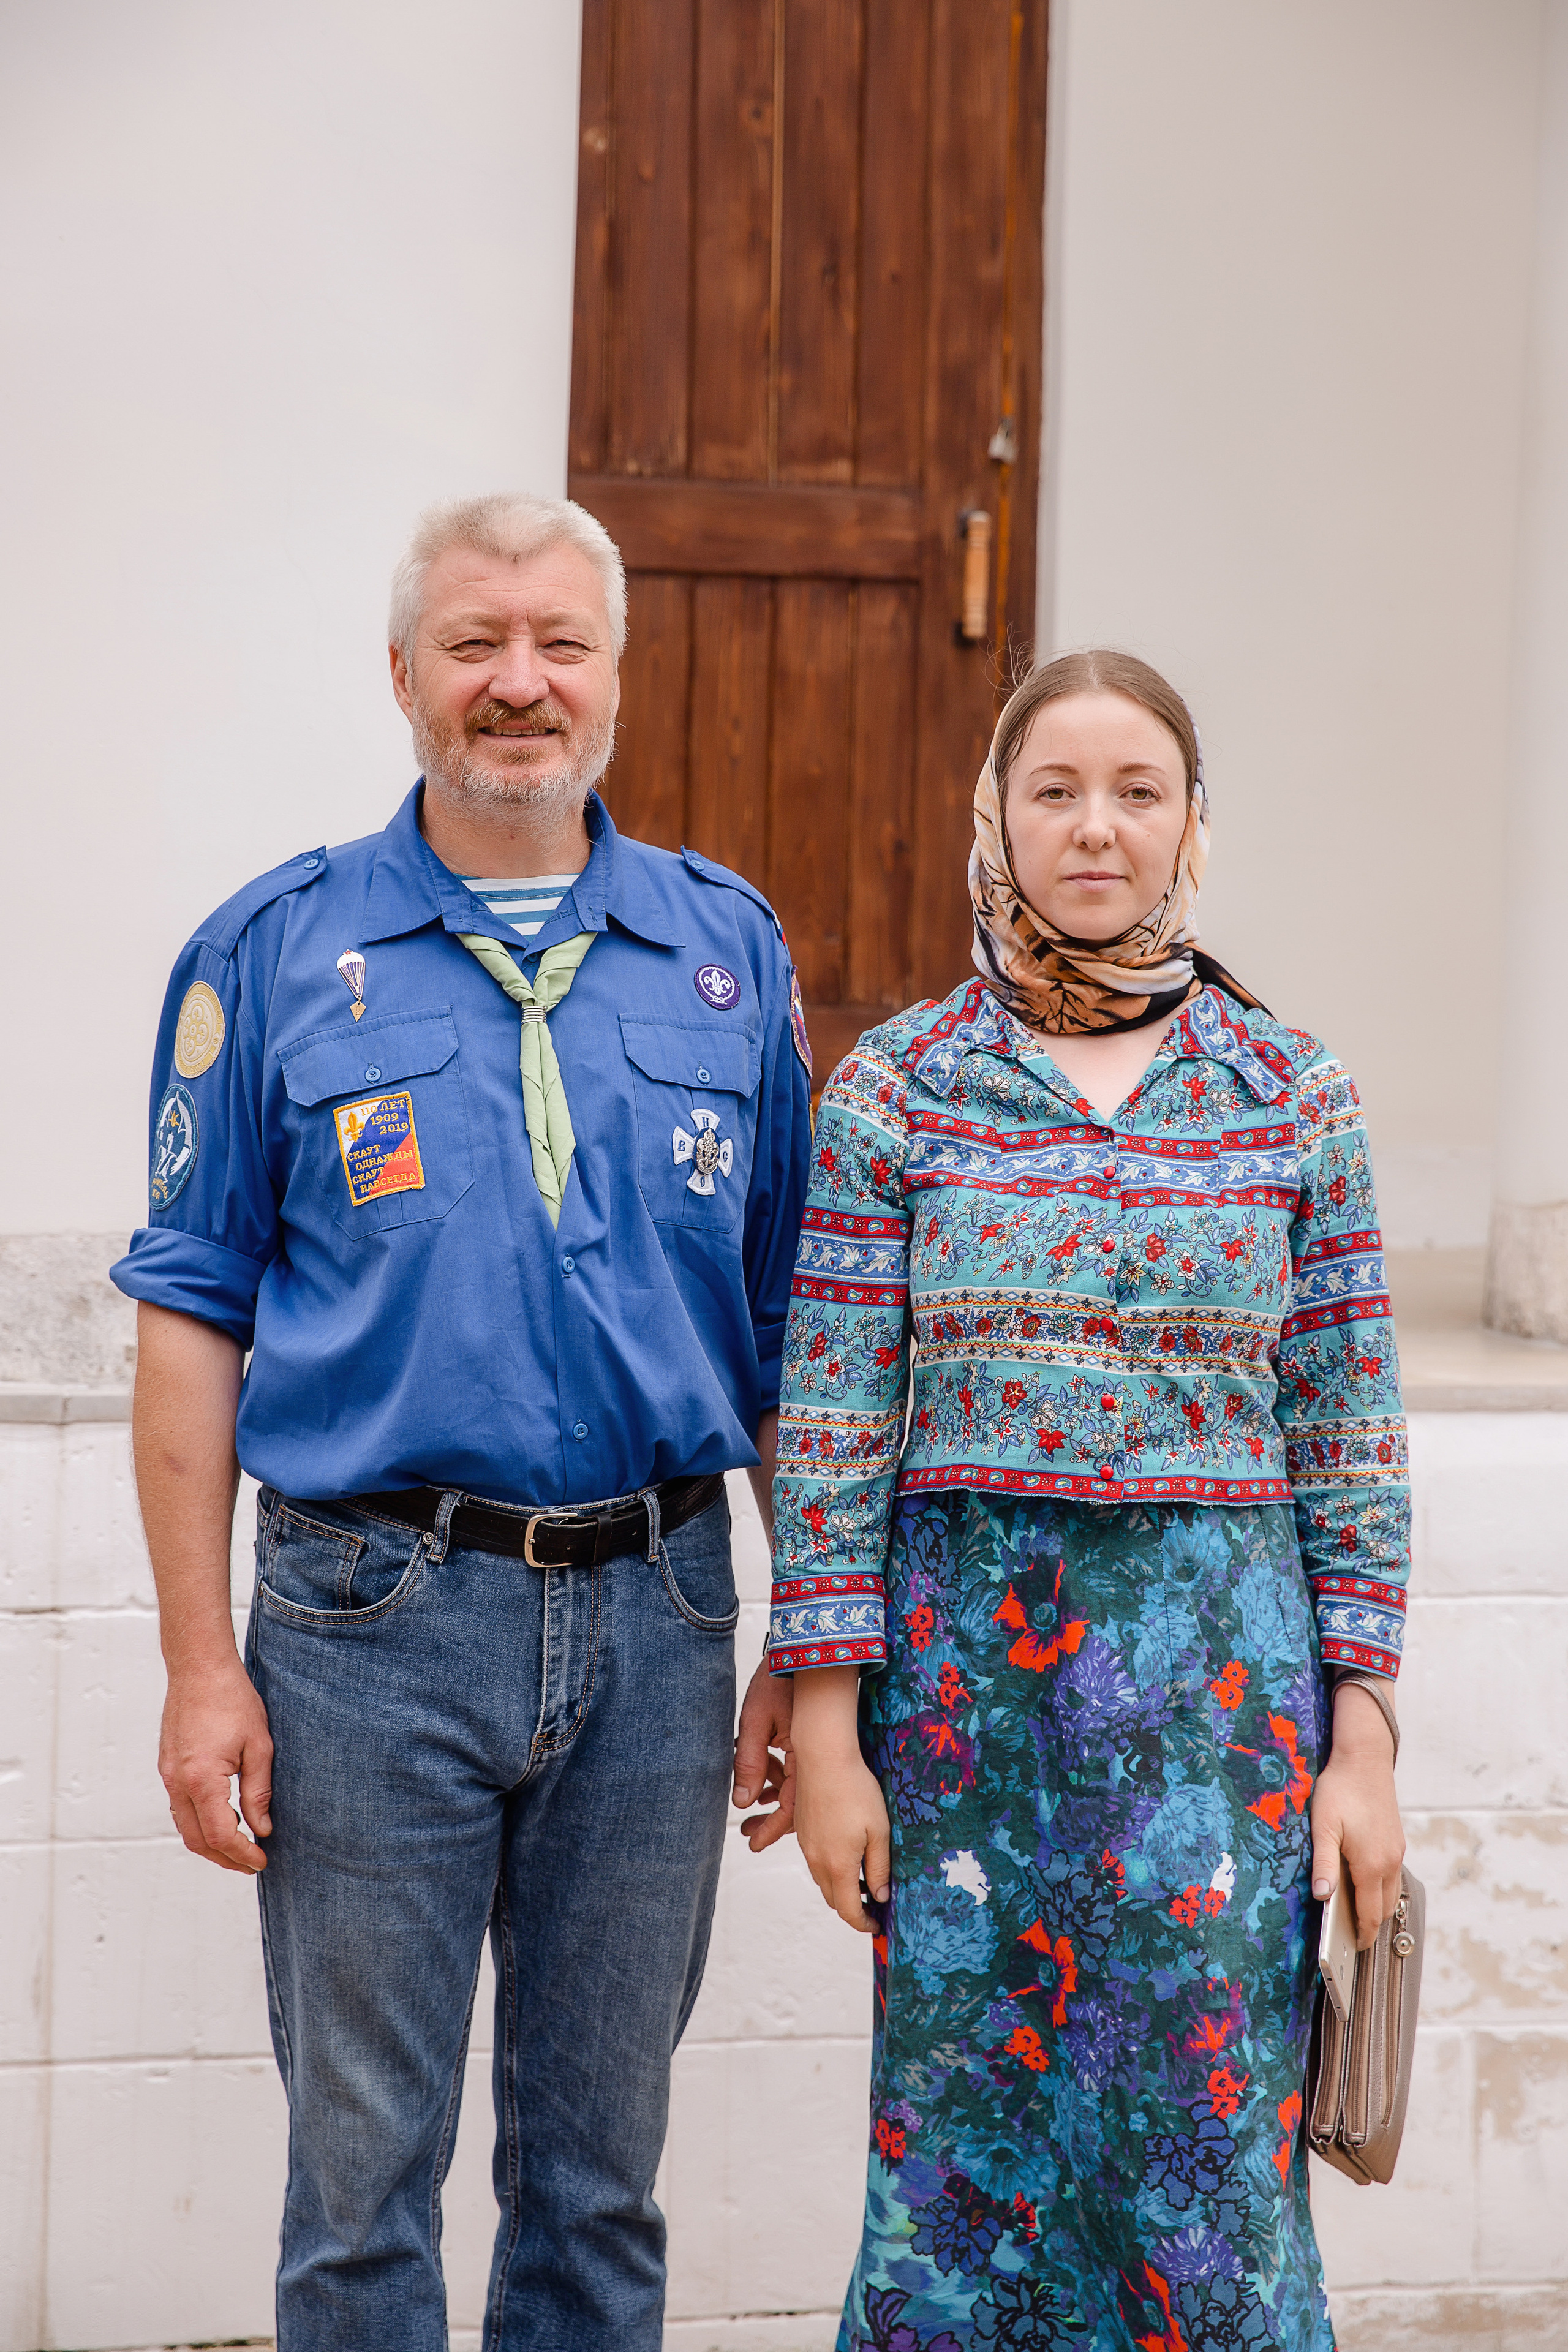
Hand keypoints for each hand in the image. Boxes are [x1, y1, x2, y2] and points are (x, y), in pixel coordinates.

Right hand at [159, 1657, 272, 1873]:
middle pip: (197, 1840)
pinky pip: (180, 1808)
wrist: (199, 1668)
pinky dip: (200, 1822)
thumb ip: (258, 1792)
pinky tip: (224, 1818)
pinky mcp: (168, 1767)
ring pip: (185, 1827)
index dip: (242, 1854)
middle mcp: (178, 1783)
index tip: (262, 1861)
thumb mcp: (259, 1746)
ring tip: (241, 1845)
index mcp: (202, 1780)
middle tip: (252, 1863)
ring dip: (211, 1843)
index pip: (220, 1835)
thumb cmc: (233, 1700)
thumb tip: (262, 1829)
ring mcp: (168, 1775)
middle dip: (225, 1858)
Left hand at [733, 1657, 795, 1850]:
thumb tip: (742, 1803)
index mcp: (806, 1755)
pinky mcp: (810, 1741)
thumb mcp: (755, 1721)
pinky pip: (798, 1769)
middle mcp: (815, 1756)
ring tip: (750, 1809)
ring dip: (773, 1797)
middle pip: (797, 1801)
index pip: (792, 1806)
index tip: (755, 1844)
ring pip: (796, 1786)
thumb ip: (749, 1763)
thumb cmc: (777, 1679)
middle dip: (772, 1819)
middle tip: (748, 1832)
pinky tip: (763, 1780)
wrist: (799, 1649)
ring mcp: (814, 1749)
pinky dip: (780, 1777)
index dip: (773, 1828)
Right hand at [795, 1743, 890, 1933]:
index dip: (863, 1924)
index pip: (848, 1910)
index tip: (876, 1925)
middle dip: (853, 1908)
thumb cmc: (855, 1790)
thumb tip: (880, 1895)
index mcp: (838, 1865)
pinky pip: (815, 1861)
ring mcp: (807, 1846)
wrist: (823, 1758)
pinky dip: (830, 1869)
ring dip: (841, 1888)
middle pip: (833, 1899)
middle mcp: (817, 1860)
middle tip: (874, 1904)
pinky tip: (847, 1853)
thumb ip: (879, 1867)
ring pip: (822, 1880)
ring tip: (864, 1879)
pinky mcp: (802, 1831)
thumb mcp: (879, 1831)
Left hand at [1310, 1682, 1403, 1947]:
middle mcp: (1389, 1863)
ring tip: (1355, 1915)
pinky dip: (1381, 1888)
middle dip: (1369, 1926)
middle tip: (1349, 1936)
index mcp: (1371, 1865)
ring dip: (1376, 1907)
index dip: (1360, 1935)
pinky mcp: (1397, 1842)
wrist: (1365, 1759)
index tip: (1351, 1949)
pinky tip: (1363, 1884)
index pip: (1369, 1914)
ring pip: (1391, 1894)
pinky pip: (1392, 1876)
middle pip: (1383, 1909)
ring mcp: (1397, 1852)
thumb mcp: (1323, 1826)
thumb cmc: (1339, 1790)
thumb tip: (1323, 1897)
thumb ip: (1324, 1863)